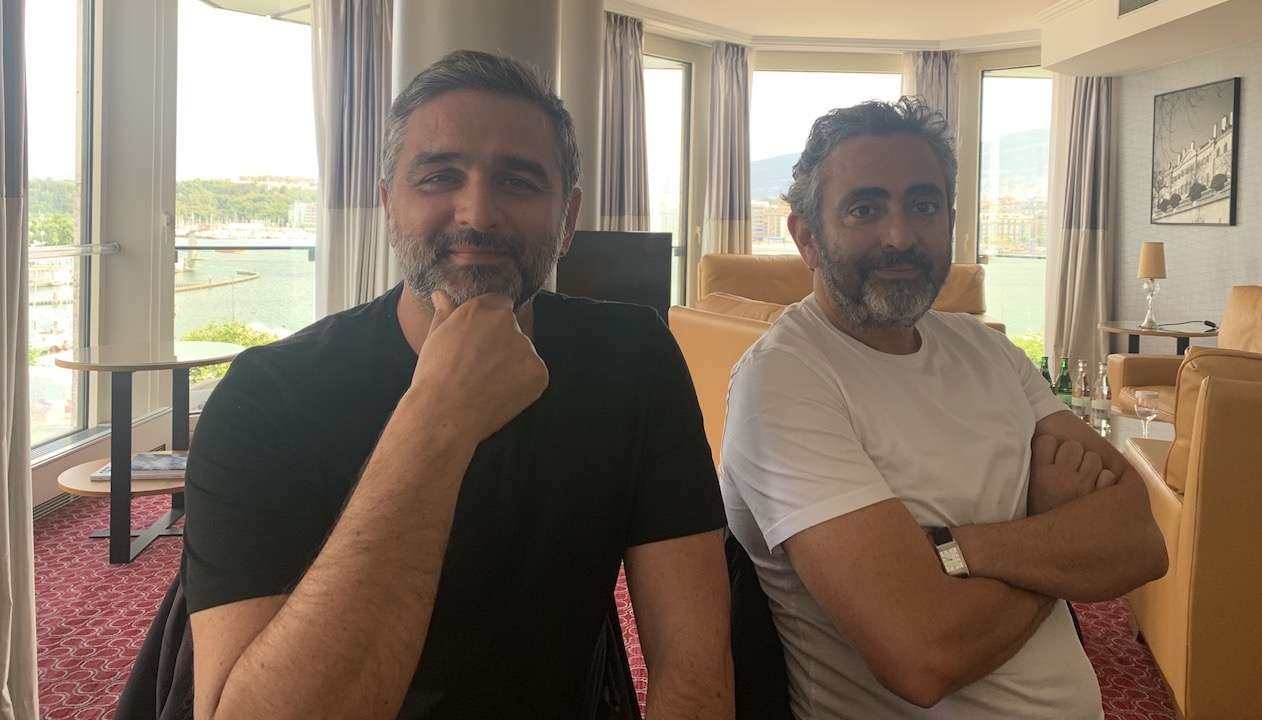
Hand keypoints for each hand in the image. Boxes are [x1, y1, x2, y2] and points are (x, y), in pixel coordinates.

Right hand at [409, 291, 548, 443]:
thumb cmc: (433, 377)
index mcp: (481, 309)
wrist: (444, 414)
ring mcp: (526, 347)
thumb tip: (441, 295)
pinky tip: (501, 395)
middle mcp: (506, 322)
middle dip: (502, 345)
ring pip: (524, 353)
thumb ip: (445, 313)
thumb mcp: (434, 338)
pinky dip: (523, 385)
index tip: (482, 341)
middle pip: (512, 329)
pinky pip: (534, 375)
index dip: (491, 324)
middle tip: (482, 368)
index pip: (500, 304)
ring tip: (489, 385)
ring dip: (513, 365)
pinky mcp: (538, 371)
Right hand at [1027, 435, 1117, 515]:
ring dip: (1089, 467)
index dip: (1049, 448)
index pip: (1046, 441)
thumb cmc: (1039, 520)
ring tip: (1081, 483)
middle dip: (1072, 455)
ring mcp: (1082, 487)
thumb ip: (1036, 467)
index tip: (1049, 460)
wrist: (1049, 553)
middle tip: (1067, 472)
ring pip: (1093, 458)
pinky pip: (1108, 476)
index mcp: (1038, 474)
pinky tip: (1094, 494)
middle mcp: (1060, 478)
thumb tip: (1043, 438)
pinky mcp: (1102, 499)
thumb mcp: (1028, 491)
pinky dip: (1104, 482)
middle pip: (1072, 446)